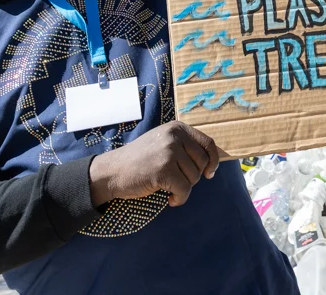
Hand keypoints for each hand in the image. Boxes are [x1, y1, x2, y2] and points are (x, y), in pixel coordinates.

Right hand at [88, 121, 218, 207]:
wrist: (112, 171)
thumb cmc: (139, 160)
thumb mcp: (163, 142)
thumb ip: (184, 146)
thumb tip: (212, 162)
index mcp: (177, 127)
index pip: (208, 143)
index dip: (213, 160)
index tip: (209, 173)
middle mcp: (175, 136)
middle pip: (203, 163)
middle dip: (193, 177)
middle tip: (176, 181)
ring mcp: (169, 152)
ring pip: (194, 178)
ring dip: (183, 188)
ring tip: (167, 187)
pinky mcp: (163, 170)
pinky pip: (184, 190)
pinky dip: (179, 199)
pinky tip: (169, 199)